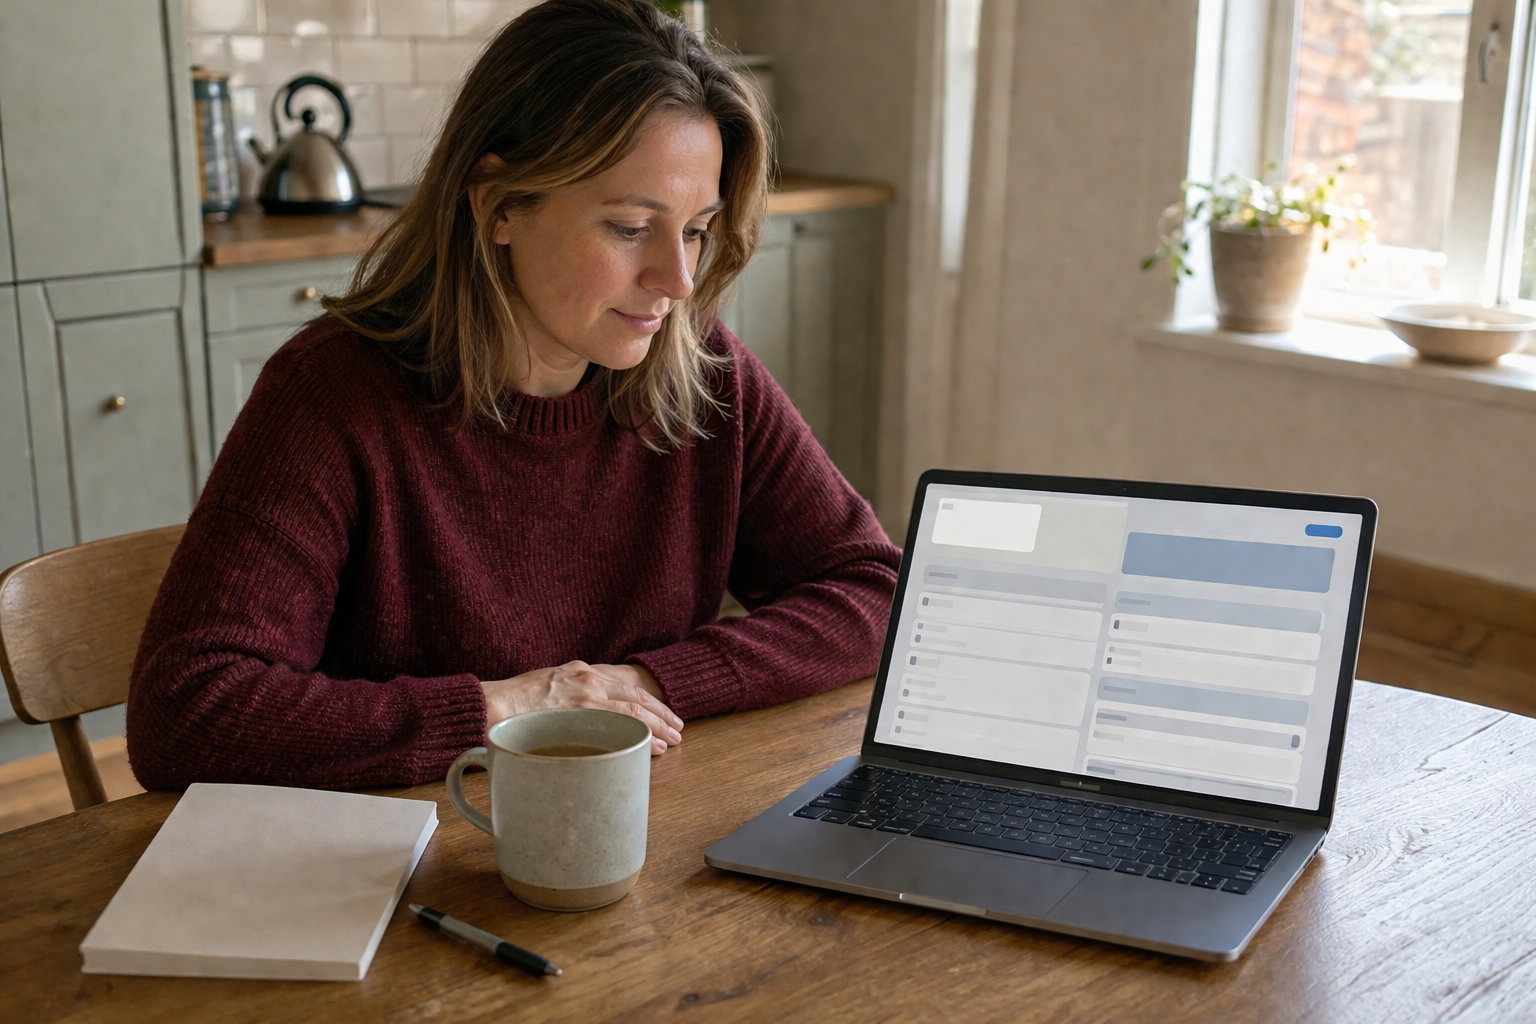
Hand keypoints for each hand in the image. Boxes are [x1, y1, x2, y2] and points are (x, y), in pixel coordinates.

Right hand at [482, 661, 682, 754]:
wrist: (492, 705)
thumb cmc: (512, 701)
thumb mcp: (545, 685)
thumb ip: (567, 694)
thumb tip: (578, 715)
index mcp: (580, 672)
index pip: (624, 687)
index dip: (647, 701)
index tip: (662, 713)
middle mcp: (588, 680)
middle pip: (636, 697)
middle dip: (661, 713)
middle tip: (678, 728)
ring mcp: (586, 696)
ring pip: (634, 711)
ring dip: (658, 726)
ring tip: (673, 740)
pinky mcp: (581, 714)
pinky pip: (619, 725)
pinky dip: (641, 735)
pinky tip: (654, 746)